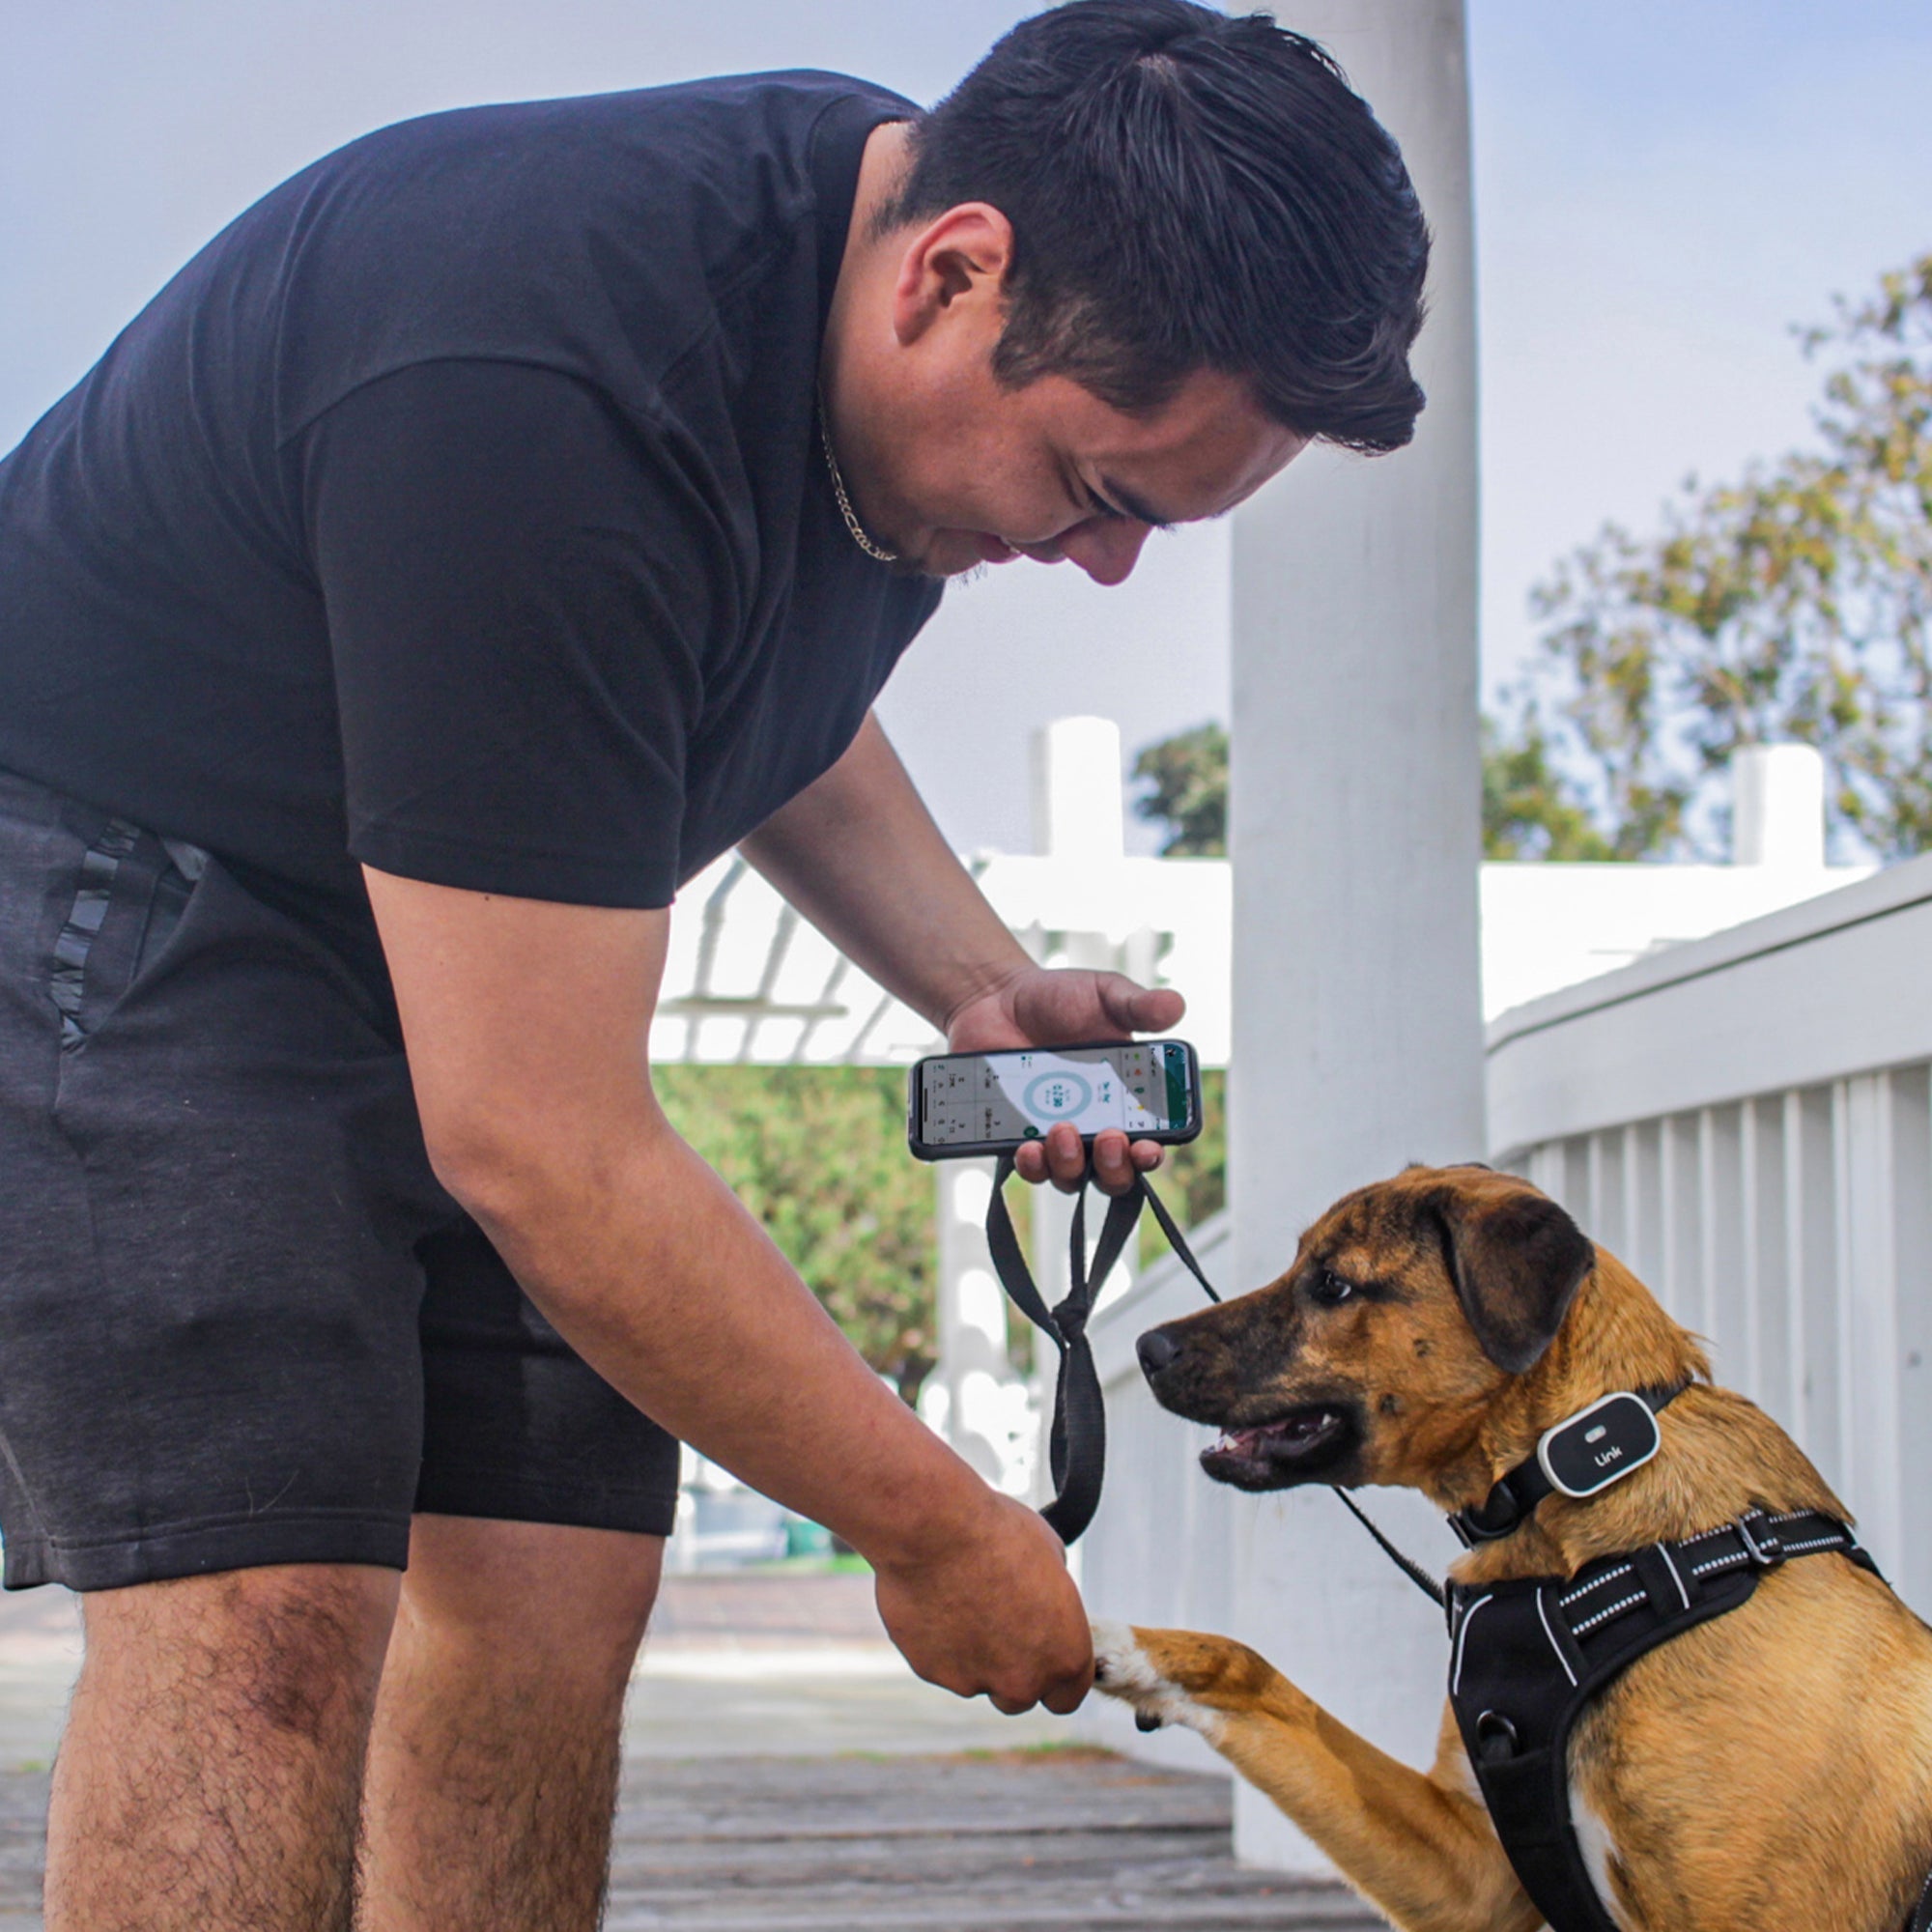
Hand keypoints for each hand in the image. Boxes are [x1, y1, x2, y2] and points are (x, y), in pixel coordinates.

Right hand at [872, 1491, 1093, 1713]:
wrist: (934, 1528)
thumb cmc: (996, 1532)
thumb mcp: (1049, 1553)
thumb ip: (1052, 1594)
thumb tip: (1043, 1597)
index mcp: (1064, 1654)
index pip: (1068, 1695)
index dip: (1054, 1675)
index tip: (1041, 1654)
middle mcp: (1022, 1680)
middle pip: (1020, 1696)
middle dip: (1011, 1669)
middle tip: (998, 1625)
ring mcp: (974, 1681)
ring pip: (976, 1680)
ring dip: (973, 1655)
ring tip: (961, 1601)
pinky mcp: (932, 1672)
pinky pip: (940, 1664)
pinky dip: (939, 1643)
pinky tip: (935, 1601)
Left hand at [945, 965, 1184, 1194]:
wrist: (997, 998)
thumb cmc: (1058, 998)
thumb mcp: (1104, 994)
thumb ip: (1137, 1004)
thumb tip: (1174, 1005)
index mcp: (1126, 1099)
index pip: (1148, 1141)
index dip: (1151, 1154)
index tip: (1147, 1148)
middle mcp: (1094, 1126)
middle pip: (1113, 1174)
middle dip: (1115, 1167)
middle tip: (1107, 1138)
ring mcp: (1055, 1137)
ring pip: (1071, 1177)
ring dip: (1070, 1165)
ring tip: (1060, 1131)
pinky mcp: (1018, 1137)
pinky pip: (1029, 1167)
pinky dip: (1031, 1164)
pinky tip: (1027, 1145)